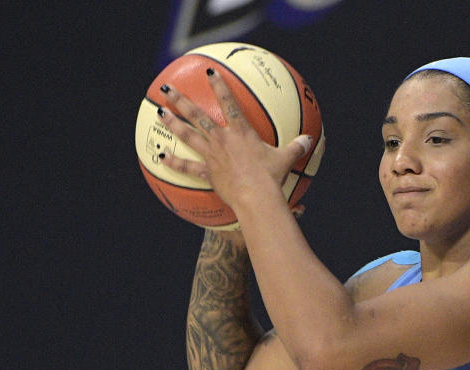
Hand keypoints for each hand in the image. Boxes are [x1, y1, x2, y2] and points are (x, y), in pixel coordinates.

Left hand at [155, 68, 311, 209]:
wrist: (256, 197)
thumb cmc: (271, 176)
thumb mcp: (286, 159)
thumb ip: (296, 147)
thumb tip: (309, 140)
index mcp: (241, 132)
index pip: (228, 102)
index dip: (219, 86)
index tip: (209, 72)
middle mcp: (222, 139)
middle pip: (197, 115)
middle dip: (180, 100)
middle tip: (166, 89)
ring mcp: (212, 155)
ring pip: (187, 135)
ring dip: (172, 123)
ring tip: (160, 112)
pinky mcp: (208, 173)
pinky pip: (187, 168)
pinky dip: (174, 162)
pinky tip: (161, 156)